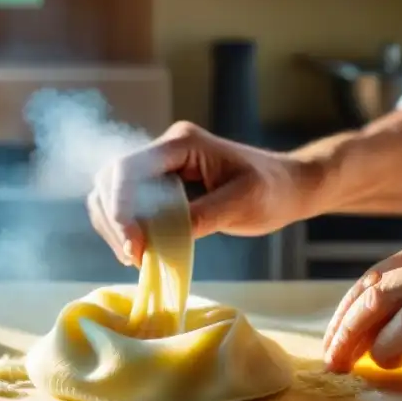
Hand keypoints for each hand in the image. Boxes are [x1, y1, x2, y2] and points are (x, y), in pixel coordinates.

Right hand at [88, 121, 319, 265]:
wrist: (289, 186)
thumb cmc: (273, 191)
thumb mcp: (241, 204)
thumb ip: (201, 217)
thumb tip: (158, 238)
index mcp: (182, 143)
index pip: (129, 170)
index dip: (121, 209)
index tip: (133, 246)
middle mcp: (164, 149)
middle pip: (112, 179)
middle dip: (113, 219)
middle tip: (132, 257)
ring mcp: (161, 166)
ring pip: (113, 191)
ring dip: (114, 225)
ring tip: (134, 257)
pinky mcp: (162, 185)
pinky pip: (129, 204)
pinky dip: (125, 227)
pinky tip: (139, 250)